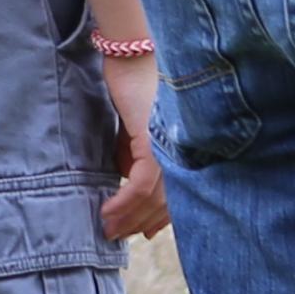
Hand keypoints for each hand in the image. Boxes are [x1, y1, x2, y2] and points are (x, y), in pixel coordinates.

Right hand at [97, 52, 169, 242]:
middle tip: (117, 236)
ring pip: (153, 200)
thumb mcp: (134, 130)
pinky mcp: (155, 145)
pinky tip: (109, 212)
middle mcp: (186, 153)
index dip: (160, 218)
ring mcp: (172, 150)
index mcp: (185, 149)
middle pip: (167, 203)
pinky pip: (140, 186)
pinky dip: (122, 203)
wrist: (131, 57)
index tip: (145, 233)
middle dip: (140, 223)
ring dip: (128, 219)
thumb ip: (134, 156)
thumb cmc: (133, 86)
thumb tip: (126, 182)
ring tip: (108, 229)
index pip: (180, 195)